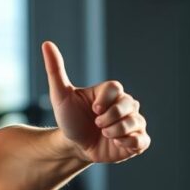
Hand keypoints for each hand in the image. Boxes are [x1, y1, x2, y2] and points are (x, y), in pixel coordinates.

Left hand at [41, 40, 150, 163]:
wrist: (73, 146)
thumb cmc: (69, 119)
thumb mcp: (59, 95)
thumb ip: (55, 70)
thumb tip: (47, 43)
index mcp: (109, 92)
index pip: (116, 88)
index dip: (104, 101)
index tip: (93, 110)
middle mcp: (125, 105)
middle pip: (129, 104)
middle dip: (109, 118)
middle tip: (97, 124)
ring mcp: (133, 122)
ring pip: (135, 122)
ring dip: (115, 132)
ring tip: (103, 135)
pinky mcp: (137, 140)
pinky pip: (143, 140)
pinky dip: (128, 143)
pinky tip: (115, 144)